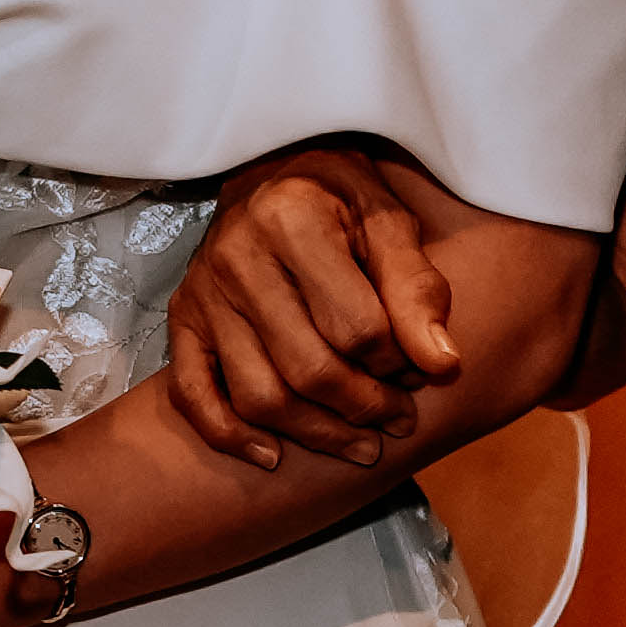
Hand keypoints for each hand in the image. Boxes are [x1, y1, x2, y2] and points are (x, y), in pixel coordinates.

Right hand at [168, 144, 452, 471]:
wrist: (273, 171)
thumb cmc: (341, 197)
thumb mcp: (390, 220)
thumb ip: (418, 287)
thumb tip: (442, 365)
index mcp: (293, 221)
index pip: (357, 327)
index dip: (398, 363)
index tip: (420, 369)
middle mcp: (237, 257)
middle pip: (308, 370)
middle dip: (365, 408)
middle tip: (400, 419)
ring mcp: (203, 292)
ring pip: (258, 395)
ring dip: (316, 435)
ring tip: (361, 445)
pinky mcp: (183, 318)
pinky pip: (193, 394)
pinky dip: (229, 435)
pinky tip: (273, 455)